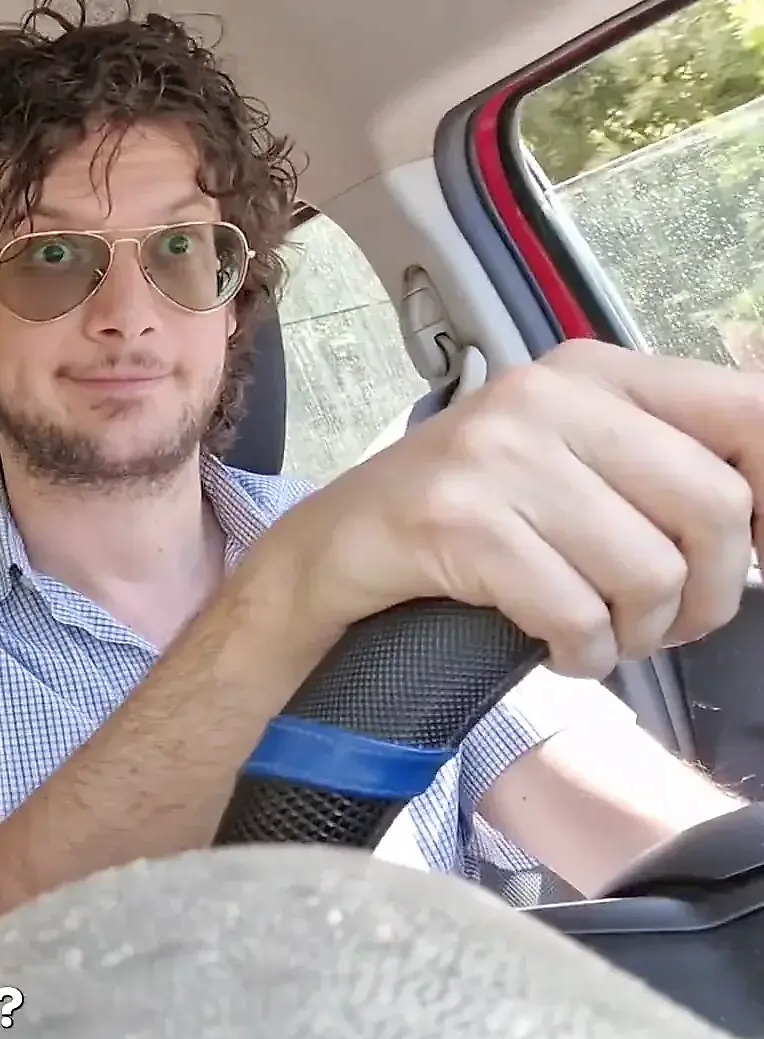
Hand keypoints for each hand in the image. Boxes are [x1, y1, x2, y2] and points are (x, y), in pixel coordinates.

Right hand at [249, 339, 761, 678]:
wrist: (329, 557)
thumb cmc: (462, 522)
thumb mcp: (567, 464)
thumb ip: (658, 467)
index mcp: (591, 371)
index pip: (748, 412)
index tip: (760, 556)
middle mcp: (548, 395)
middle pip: (712, 505)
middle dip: (705, 593)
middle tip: (662, 622)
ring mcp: (498, 454)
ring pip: (649, 571)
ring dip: (636, 633)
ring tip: (597, 636)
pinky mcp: (457, 520)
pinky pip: (575, 614)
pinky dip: (580, 655)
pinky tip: (555, 650)